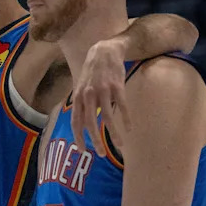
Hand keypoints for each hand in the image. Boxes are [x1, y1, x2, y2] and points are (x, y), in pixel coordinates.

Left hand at [71, 37, 132, 155]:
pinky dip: (125, 119)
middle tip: (101, 154)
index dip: (79, 138)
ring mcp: (103, 90)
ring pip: (107, 117)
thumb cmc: (93, 72)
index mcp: (78, 97)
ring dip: (114, 133)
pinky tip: (129, 128)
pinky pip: (121, 107)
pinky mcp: (117, 86)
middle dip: (95, 141)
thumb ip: (81, 104)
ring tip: (119, 145)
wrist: (105, 50)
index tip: (83, 151)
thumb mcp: (81, 87)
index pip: (76, 122)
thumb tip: (81, 125)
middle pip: (90, 123)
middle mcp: (88, 95)